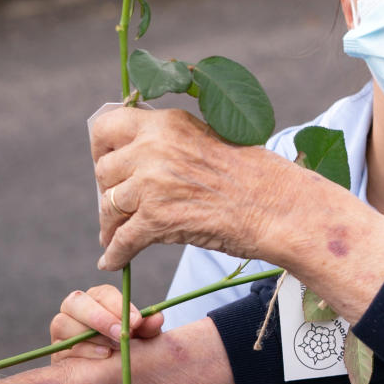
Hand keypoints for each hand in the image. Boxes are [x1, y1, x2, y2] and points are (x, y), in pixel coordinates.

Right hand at [51, 284, 163, 362]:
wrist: (114, 377)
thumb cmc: (129, 348)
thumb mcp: (143, 338)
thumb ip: (149, 327)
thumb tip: (158, 317)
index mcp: (98, 299)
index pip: (103, 293)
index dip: (118, 305)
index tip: (136, 322)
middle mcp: (75, 310)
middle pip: (75, 302)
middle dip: (100, 318)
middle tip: (121, 334)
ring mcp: (62, 330)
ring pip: (63, 323)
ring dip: (91, 335)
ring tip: (114, 348)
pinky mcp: (56, 351)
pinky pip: (62, 347)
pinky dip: (84, 351)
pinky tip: (104, 356)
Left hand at [92, 106, 383, 323]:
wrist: (281, 207)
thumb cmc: (256, 176)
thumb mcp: (209, 139)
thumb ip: (171, 142)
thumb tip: (139, 155)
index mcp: (167, 123)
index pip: (106, 126)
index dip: (102, 149)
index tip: (108, 165)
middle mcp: (154, 147)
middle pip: (103, 170)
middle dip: (108, 191)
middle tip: (119, 206)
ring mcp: (153, 183)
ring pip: (108, 206)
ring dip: (109, 224)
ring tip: (114, 235)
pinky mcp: (157, 219)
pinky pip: (120, 241)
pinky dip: (115, 254)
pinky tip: (113, 261)